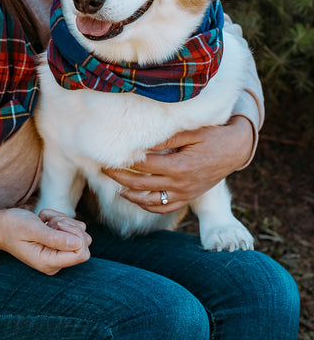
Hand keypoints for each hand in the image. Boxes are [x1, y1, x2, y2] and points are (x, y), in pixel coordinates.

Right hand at [0, 207, 90, 274]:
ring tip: (44, 222)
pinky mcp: (58, 245)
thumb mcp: (31, 229)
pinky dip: (60, 220)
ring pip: (79, 233)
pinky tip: (44, 221)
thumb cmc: (11, 226)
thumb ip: (54, 238)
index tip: (56, 226)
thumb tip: (78, 243)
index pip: (82, 253)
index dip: (74, 235)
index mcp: (48, 262)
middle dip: (69, 226)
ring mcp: (57, 254)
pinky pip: (73, 229)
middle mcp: (55, 262)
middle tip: (49, 223)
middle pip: (83, 243)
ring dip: (63, 221)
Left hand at [102, 116, 253, 213]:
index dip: (125, 161)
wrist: (235, 150)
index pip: (144, 165)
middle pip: (142, 185)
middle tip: (104, 170)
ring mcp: (185, 193)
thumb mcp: (191, 132)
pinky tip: (136, 199)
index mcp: (180, 165)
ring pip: (151, 201)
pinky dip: (148, 206)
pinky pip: (165, 208)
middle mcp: (181, 183)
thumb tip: (141, 141)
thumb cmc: (212, 136)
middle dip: (120, 178)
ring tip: (117, 188)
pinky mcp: (188, 198)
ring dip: (131, 196)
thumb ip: (167, 137)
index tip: (110, 156)